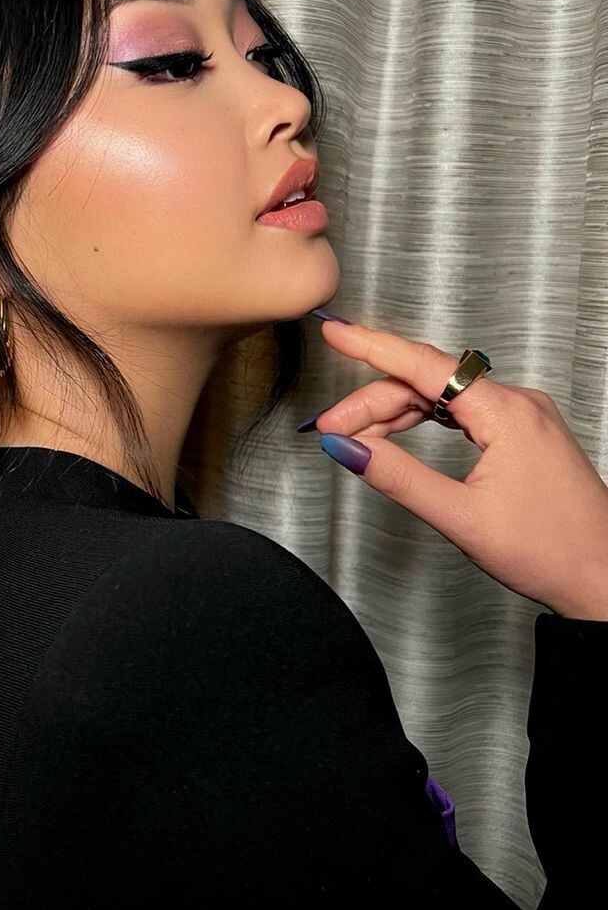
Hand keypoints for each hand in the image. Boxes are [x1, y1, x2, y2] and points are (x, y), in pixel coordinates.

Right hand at [310, 319, 607, 620]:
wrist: (604, 578)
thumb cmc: (551, 552)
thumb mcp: (461, 517)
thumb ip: (398, 478)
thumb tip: (348, 448)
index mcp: (507, 414)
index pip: (425, 366)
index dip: (373, 346)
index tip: (337, 331)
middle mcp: (518, 404)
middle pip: (426, 383)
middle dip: (372, 402)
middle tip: (330, 427)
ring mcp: (522, 416)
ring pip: (442, 396)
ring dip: (394, 413)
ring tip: (354, 438)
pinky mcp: (522, 432)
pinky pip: (462, 410)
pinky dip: (423, 420)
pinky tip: (396, 436)